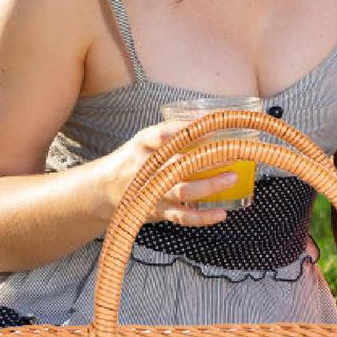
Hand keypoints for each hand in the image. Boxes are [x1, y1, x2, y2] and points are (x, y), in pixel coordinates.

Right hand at [97, 121, 236, 227]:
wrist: (104, 191)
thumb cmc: (133, 162)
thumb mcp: (145, 140)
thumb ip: (171, 133)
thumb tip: (211, 119)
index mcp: (143, 144)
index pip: (166, 133)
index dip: (190, 130)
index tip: (214, 124)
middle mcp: (147, 167)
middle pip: (178, 162)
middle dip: (207, 158)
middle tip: (232, 152)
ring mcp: (152, 191)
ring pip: (182, 190)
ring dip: (209, 185)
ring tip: (231, 178)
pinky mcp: (157, 211)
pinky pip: (181, 216)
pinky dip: (202, 218)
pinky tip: (221, 213)